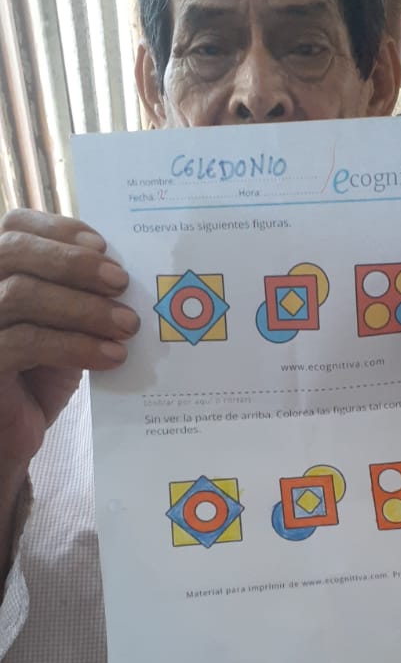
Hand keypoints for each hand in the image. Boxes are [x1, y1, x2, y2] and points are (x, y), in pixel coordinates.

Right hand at [0, 210, 139, 472]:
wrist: (9, 436)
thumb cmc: (37, 374)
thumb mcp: (61, 325)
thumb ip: (78, 291)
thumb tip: (125, 267)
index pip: (16, 226)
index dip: (59, 229)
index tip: (104, 247)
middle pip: (13, 250)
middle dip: (73, 263)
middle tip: (121, 283)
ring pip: (20, 294)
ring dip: (83, 308)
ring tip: (127, 326)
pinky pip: (26, 342)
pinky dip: (76, 346)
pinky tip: (111, 356)